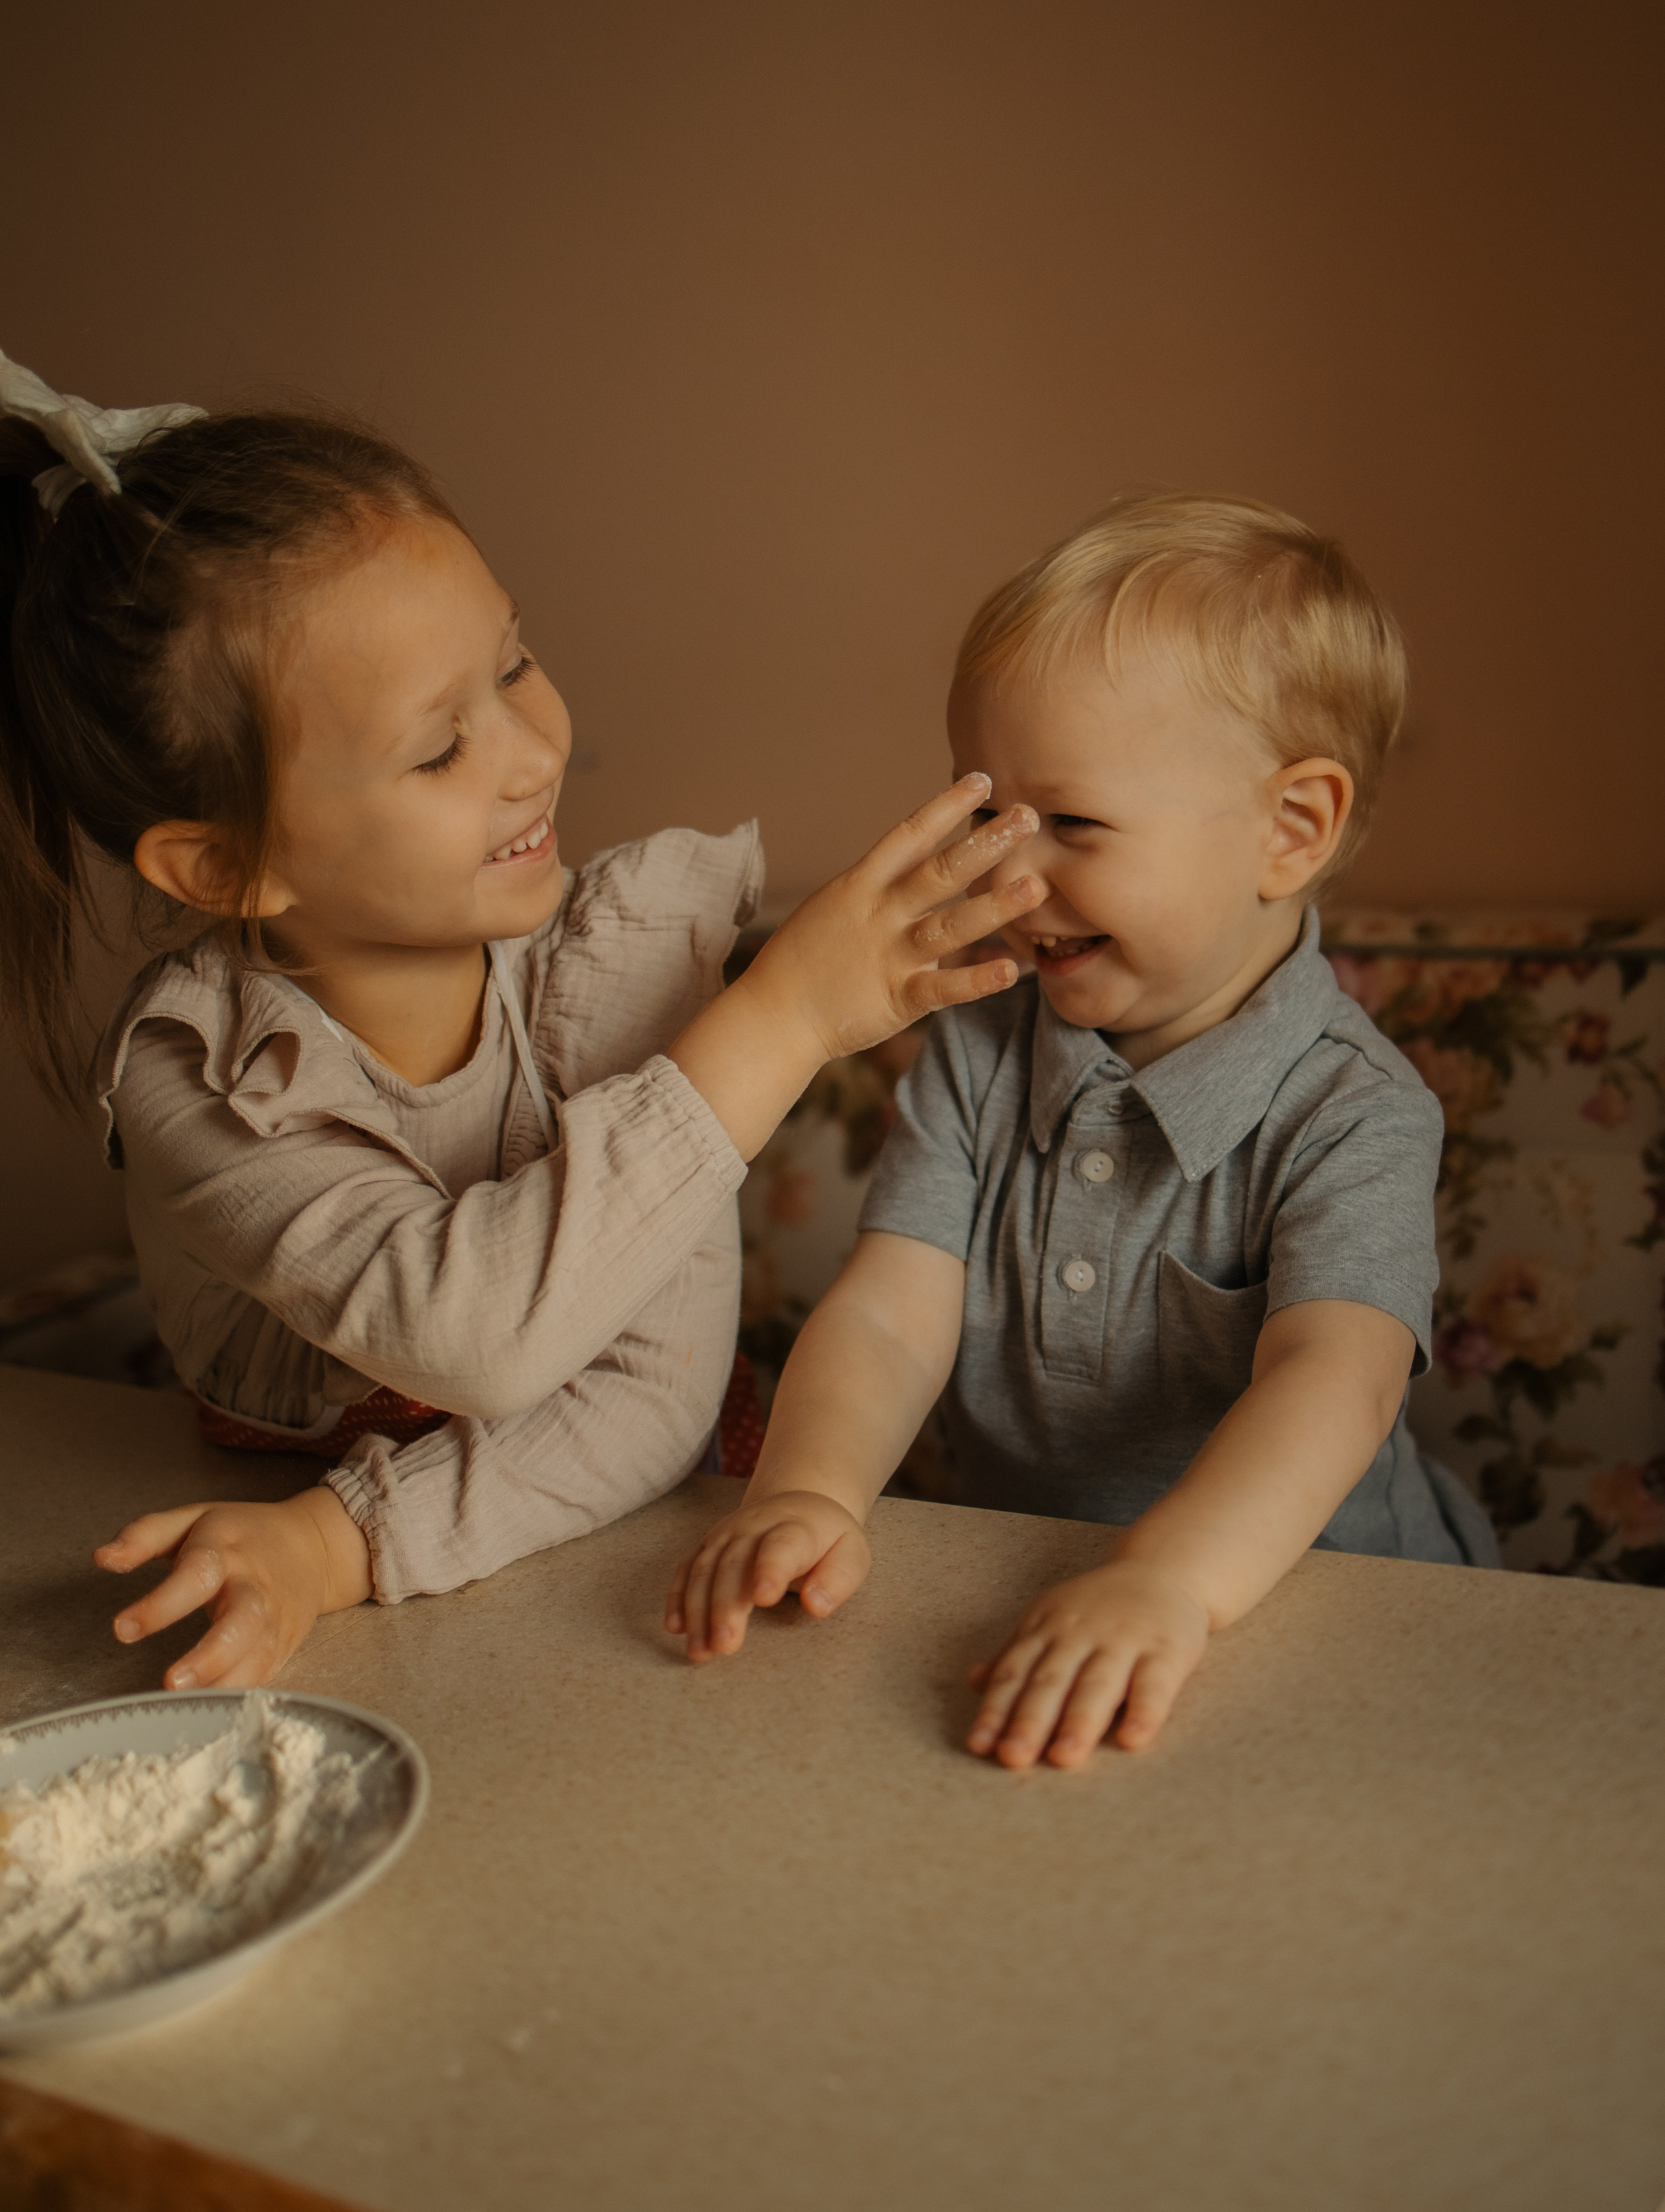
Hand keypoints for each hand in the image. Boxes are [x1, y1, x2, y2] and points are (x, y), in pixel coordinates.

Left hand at [93, 1487, 372, 1689]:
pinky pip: (265, 1674)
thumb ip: (145, 1536)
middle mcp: (253, 1584)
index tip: (122, 1630)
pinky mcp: (283, 1643)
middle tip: (171, 1682)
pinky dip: (239, 1693)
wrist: (314, 1546)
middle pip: (241, 1621)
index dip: (161, 1604)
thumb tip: (101, 1558)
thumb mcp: (193, 1519)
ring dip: (225, 1682)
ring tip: (188, 1703)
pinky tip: (210, 1709)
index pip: (195, 1575)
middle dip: (209, 1655)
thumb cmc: (242, 1534)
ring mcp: (273, 1617)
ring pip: (258, 1654)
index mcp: (226, 1549)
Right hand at [665, 1490, 870, 1660]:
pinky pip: (686, 1568)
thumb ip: (839, 1579)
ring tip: (700, 1651)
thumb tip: (816, 1606)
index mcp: (796, 1527)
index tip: (764, 1599)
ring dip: (698, 1611)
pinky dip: (677, 1596)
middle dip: (726, 1606)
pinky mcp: (708, 1545)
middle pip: (735, 1564)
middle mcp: (754, 1526)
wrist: (799, 1503)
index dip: (770, 1570)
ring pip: (705, 1569)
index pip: (781, 1545)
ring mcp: (726, 1534)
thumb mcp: (851, 1554)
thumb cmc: (827, 1541)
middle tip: (724, 1646)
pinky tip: (676, 1627)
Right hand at [742, 774, 1041, 1060]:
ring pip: (949, 926)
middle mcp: (878, 915)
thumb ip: (879, 884)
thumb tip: (918, 857)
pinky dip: (977, 980)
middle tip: (1028, 817)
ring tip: (1034, 888)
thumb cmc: (804, 959)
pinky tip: (1012, 971)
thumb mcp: (835, 905)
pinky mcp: (896, 1000)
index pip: (909, 834)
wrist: (772, 1016)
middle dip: (985, 843)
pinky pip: (943, 989)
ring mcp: (889, 957)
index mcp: (860, 885)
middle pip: (938, 872)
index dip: (946, 806)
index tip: (982, 780)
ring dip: (993, 907)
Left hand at [967, 1560, 1209, 1767]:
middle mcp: (1079, 1634)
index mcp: (1045, 1628)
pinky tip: (1132, 1740)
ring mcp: (1123, 1640)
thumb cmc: (1096, 1609)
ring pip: (1098, 1684)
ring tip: (1063, 1758)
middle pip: (1050, 1682)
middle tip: (1012, 1757)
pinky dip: (1144, 1712)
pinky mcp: (1166, 1651)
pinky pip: (1154, 1684)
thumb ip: (1014, 1655)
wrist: (1159, 1571)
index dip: (996, 1710)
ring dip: (1079, 1721)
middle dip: (1029, 1721)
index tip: (979, 1746)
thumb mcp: (1048, 1620)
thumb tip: (972, 1683)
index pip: (1014, 1673)